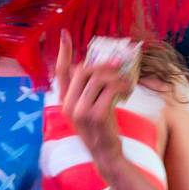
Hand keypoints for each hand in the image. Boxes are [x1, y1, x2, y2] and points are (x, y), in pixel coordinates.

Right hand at [55, 31, 131, 168]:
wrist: (106, 154)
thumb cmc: (101, 129)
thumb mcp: (91, 107)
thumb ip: (90, 89)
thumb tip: (104, 66)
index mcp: (65, 101)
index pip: (61, 72)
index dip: (64, 52)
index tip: (65, 34)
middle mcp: (68, 105)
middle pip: (84, 70)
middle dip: (104, 67)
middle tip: (119, 71)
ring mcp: (80, 111)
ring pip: (99, 78)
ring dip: (117, 77)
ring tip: (126, 85)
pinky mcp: (95, 116)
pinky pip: (110, 89)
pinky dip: (122, 87)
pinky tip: (127, 93)